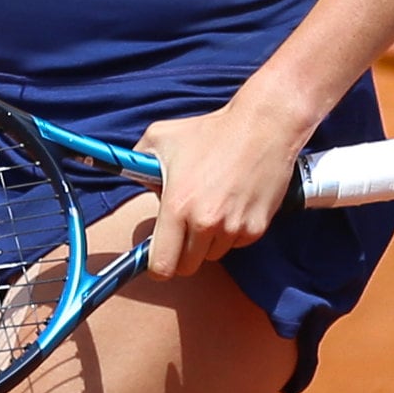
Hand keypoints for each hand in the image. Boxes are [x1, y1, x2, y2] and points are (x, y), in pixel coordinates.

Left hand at [137, 99, 311, 281]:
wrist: (263, 126)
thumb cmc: (211, 132)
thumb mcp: (160, 137)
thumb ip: (136, 163)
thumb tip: (130, 180)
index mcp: (177, 206)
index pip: (161, 266)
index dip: (157, 266)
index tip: (159, 257)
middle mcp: (206, 222)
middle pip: (187, 266)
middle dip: (183, 252)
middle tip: (185, 228)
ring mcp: (234, 227)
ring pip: (213, 254)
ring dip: (209, 240)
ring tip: (213, 206)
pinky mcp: (257, 228)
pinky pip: (237, 243)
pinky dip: (232, 232)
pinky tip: (233, 203)